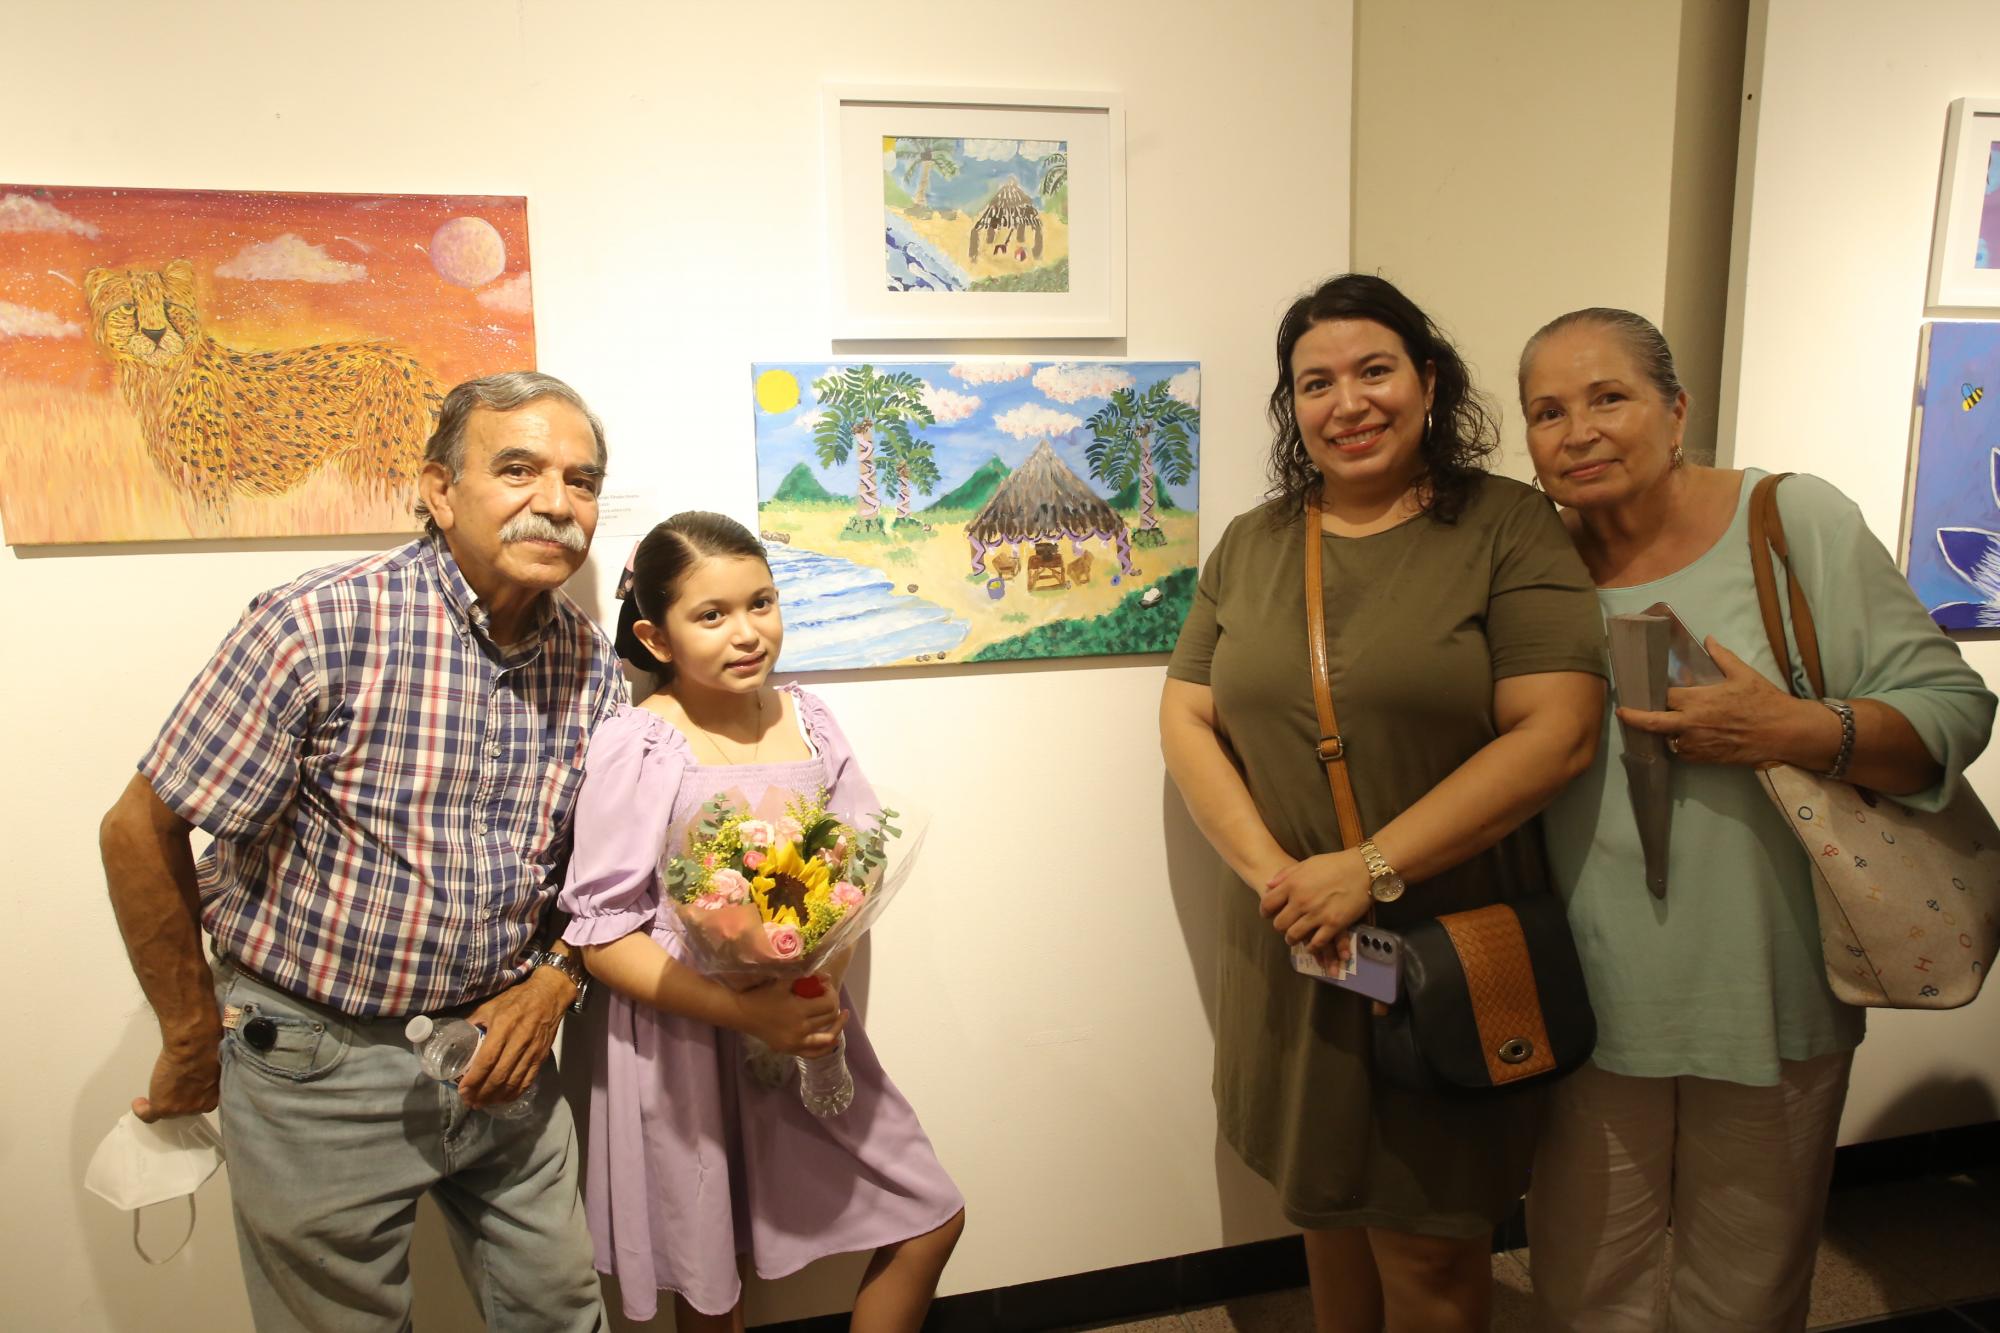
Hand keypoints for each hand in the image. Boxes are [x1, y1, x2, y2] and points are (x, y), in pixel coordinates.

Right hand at [134, 1042, 219, 1121]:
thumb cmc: (206, 1050)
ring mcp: (180, 1109)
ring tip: (156, 1092)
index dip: (192, 1096)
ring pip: (168, 1111)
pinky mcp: (163, 1108)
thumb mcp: (212, 1067)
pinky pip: (148, 1115)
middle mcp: (199, 1106)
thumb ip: (207, 1076)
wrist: (194, 1048)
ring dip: (161, 1102)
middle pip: (185, 1108)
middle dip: (179, 1098)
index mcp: (213, 1097)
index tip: (186, 1091)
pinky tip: (139, 1103)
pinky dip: (142, 1110)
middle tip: (171, 1088)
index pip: (201, 1102)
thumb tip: (202, 1073)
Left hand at [458, 967, 570, 1107]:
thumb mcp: (490, 1005)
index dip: (474, 1079)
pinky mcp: (541, 1056)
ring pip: (513, 1082)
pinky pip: (527, 1080)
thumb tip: (456, 1038)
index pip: (487, 1060)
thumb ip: (474, 1022)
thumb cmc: (516, 998)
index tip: (462, 1090)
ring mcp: (532, 1050)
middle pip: (499, 1075)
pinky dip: (514, 1093)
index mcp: (503, 1026)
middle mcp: (519, 1040)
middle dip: (482, 1093)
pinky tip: (503, 1099)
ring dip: (496, 1097)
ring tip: (483, 1103)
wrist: (549, 994)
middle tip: (470, 1101)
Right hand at [729, 976, 845, 1056]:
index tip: (827, 986)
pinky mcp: (791, 1050)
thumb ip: (805, 976)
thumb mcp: (782, 981)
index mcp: (798, 1010)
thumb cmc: (762, 994)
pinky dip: (826, 1047)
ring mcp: (796, 1043)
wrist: (742, 1013)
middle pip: (829, 1019)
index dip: (832, 993)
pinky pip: (814, 1053)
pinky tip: (833, 1039)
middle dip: (834, 1005)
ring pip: (826, 1038)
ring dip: (837, 1026)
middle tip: (829, 996)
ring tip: (843, 1016)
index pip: (828, 1003)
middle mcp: (800, 1029)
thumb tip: (827, 977)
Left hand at [1262, 852, 1371, 955]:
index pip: (1268, 904)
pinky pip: (1317, 943)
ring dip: (1292, 939)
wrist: (1364, 869)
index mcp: (1293, 884)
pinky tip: (1311, 945)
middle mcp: (1301, 901)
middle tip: (1284, 926)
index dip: (1265, 911)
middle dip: (1280, 927)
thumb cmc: (1335, 864)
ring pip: (1294, 936)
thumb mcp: (1307, 863)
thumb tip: (1268, 885)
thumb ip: (1286, 874)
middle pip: (1279, 924)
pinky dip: (1312, 947)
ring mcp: (1317, 914)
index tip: (1268, 915)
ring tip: (1295, 938)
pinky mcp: (1334, 925)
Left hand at [1617, 637, 1831, 767]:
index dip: (1654, 692)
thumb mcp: (1743, 674)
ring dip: (1663, 733)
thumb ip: (1721, 656)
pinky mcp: (1706, 759)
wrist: (1785, 732)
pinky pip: (1684, 754)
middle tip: (1622, 713)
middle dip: (1634, 718)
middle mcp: (1692, 724)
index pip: (1664, 696)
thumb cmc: (1764, 701)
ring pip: (1668, 740)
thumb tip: (1709, 639)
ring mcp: (1698, 743)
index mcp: (1698, 700)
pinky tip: (1682, 738)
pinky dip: (1680, 746)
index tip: (1644, 687)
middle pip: (1653, 722)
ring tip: (1662, 724)